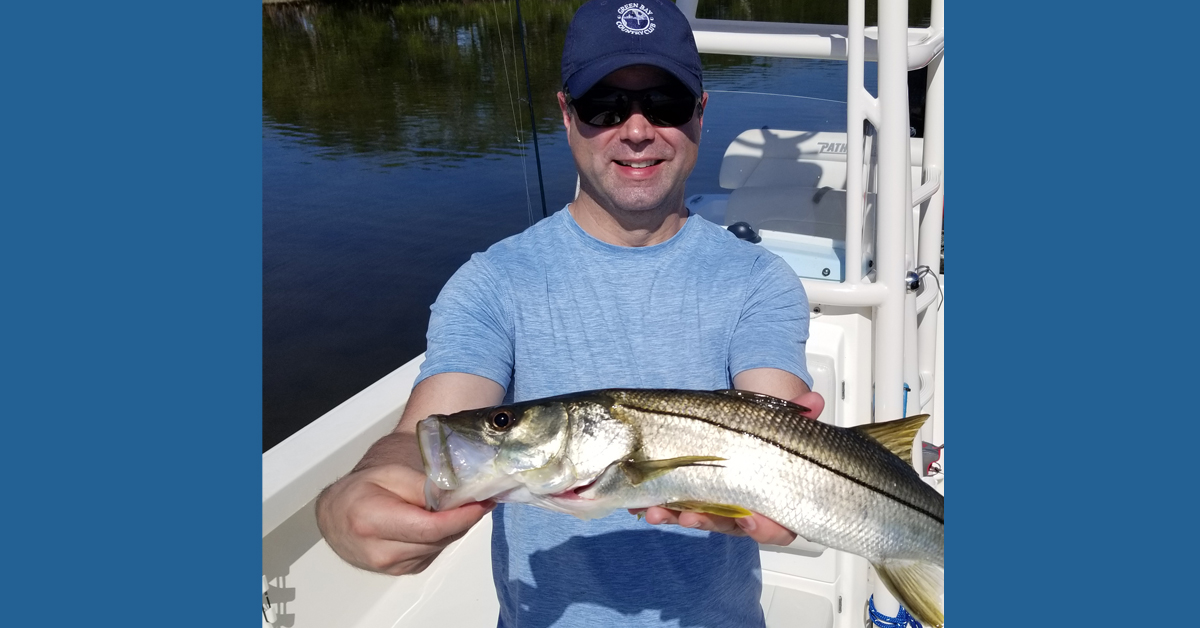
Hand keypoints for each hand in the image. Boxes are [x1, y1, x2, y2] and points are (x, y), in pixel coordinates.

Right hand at [316, 454, 493, 575]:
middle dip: (463, 518)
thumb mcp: (390, 473)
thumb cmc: (361, 487)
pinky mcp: (400, 571)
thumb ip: (422, 485)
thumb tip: (455, 495)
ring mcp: (390, 566)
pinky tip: (439, 519)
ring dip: (454, 527)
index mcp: (372, 522)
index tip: (482, 502)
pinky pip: (432, 552)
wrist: (336, 513)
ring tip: (460, 504)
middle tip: (481, 497)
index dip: (461, 516)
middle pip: (439, 538)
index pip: (430, 527)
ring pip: (439, 546)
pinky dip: (441, 535)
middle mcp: (380, 551)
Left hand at [631, 390, 824, 545]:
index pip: (778, 524)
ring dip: (678, 517)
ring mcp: (715, 501)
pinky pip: (675, 508)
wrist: (728, 408)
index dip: (767, 527)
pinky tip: (643, 506)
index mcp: (774, 493)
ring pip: (700, 518)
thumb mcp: (778, 412)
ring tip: (658, 512)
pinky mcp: (688, 494)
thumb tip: (814, 400)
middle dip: (711, 522)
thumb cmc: (758, 421)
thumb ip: (796, 410)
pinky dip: (659, 508)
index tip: (751, 518)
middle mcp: (746, 504)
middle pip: (732, 526)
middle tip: (693, 516)